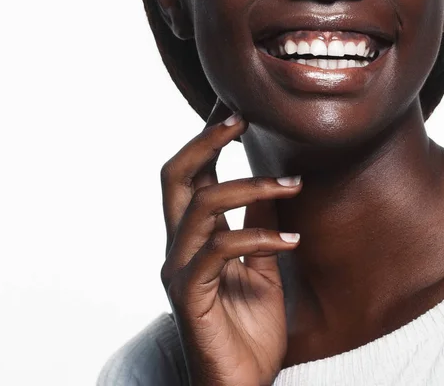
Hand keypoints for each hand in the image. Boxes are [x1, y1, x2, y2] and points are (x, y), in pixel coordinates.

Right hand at [160, 100, 301, 385]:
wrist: (239, 380)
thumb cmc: (248, 324)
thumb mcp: (261, 263)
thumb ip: (258, 223)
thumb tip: (275, 183)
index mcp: (193, 234)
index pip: (192, 175)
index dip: (207, 139)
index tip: (233, 109)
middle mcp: (178, 244)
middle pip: (174, 176)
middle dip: (204, 141)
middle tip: (239, 118)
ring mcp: (178, 267)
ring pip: (201, 205)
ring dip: (250, 188)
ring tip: (293, 186)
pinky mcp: (188, 292)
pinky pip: (219, 251)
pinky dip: (259, 238)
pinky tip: (292, 240)